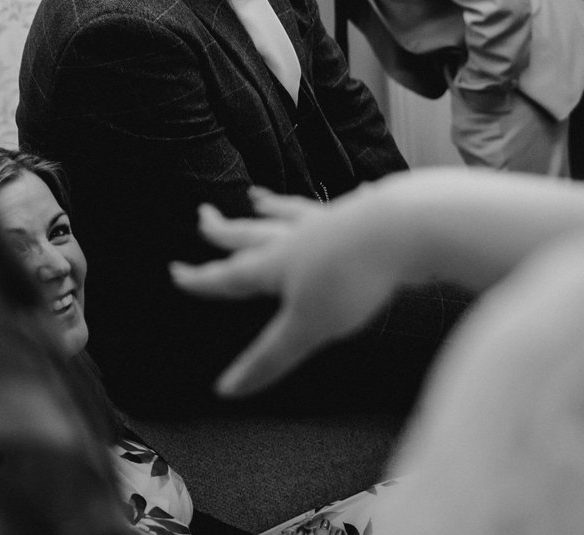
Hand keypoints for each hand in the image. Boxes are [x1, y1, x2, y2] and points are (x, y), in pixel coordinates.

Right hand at [170, 184, 406, 397]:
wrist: (406, 228)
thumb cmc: (352, 279)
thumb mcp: (308, 329)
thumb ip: (269, 358)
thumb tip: (226, 390)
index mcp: (277, 264)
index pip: (231, 275)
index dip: (203, 279)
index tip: (177, 272)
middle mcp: (298, 237)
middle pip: (253, 233)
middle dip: (226, 231)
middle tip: (204, 217)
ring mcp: (331, 222)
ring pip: (292, 214)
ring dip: (272, 208)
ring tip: (257, 198)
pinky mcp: (365, 215)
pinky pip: (340, 208)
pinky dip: (334, 206)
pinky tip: (353, 193)